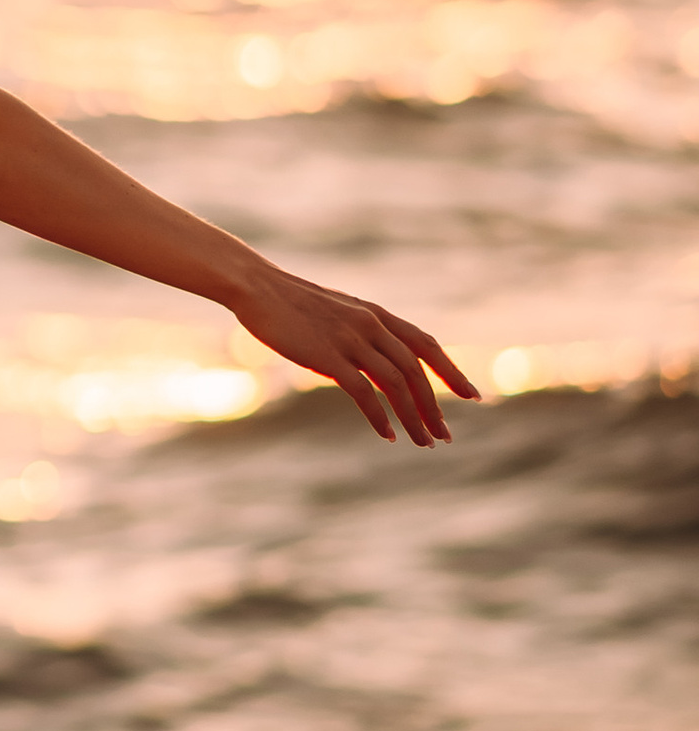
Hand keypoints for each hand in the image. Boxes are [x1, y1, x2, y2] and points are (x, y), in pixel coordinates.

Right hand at [230, 265, 478, 445]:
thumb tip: (370, 361)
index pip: (426, 345)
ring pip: (396, 383)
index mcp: (376, 314)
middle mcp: (371, 325)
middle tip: (445, 435)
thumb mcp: (335, 314)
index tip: (472, 396)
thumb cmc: (289, 302)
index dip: (451, 371)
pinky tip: (388, 435)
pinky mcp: (329, 356)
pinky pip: (364, 392)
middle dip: (434, 406)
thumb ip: (358, 333)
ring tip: (423, 442)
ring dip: (414, 416)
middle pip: (416, 370)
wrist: (257, 288)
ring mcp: (350, 339)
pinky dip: (380, 416)